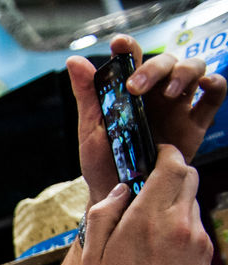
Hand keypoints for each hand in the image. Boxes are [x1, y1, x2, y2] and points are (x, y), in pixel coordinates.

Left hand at [68, 35, 224, 204]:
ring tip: (168, 92)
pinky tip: (206, 85)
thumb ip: (88, 95)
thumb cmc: (103, 163)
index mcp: (129, 91)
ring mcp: (177, 107)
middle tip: (135, 86)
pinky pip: (214, 96)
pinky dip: (215, 84)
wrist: (122, 196)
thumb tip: (74, 61)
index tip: (120, 44)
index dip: (129, 47)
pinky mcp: (195, 124)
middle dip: (153, 67)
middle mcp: (156, 94)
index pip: (132, 59)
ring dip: (184, 73)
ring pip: (193, 70)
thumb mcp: (91, 130)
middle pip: (166, 62)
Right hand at [81, 146, 211, 264]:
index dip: (163, 154)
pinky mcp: (206, 253)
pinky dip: (180, 226)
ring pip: (191, 201)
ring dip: (173, 203)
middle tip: (150, 186)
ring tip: (149, 229)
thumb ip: (104, 214)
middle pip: (187, 176)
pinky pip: (194, 225)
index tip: (153, 156)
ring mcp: (197, 239)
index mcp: (146, 221)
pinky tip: (161, 249)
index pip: (171, 165)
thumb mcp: (91, 257)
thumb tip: (124, 189)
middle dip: (170, 173)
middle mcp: (178, 224)